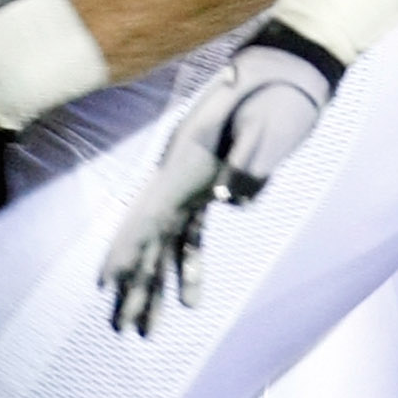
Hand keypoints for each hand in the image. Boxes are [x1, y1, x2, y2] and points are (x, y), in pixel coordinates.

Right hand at [100, 28, 340, 333]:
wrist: (290, 67)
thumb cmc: (280, 94)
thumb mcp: (270, 125)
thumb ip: (250, 164)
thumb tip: (230, 203)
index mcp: (187, 162)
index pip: (147, 214)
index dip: (126, 250)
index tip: (107, 285)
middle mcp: (181, 174)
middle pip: (148, 237)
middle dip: (135, 283)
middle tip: (123, 329)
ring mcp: (194, 181)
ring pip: (165, 242)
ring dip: (155, 284)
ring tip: (146, 330)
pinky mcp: (212, 185)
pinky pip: (191, 235)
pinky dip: (186, 266)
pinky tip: (188, 300)